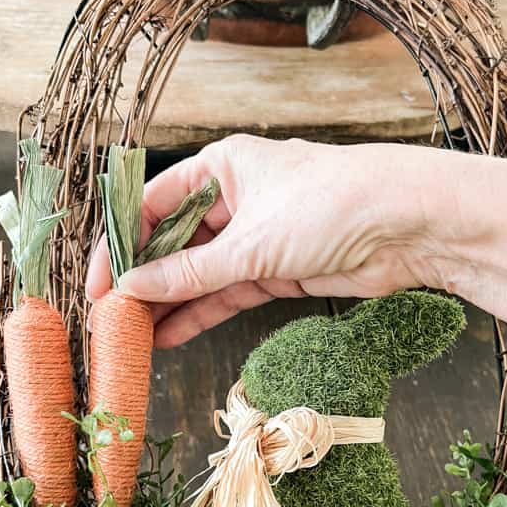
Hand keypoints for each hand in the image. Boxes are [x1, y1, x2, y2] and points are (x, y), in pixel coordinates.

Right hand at [86, 135, 437, 347]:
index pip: (153, 205)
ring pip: (200, 274)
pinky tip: (171, 337)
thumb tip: (131, 289)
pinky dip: (202, 313)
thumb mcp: (249, 243)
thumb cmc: (329, 206)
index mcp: (221, 167)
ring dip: (170, 305)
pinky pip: (227, 293)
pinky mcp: (276, 270)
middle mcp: (234, 198)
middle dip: (145, 281)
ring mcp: (256, 236)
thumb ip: (189, 271)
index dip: (122, 246)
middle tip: (113, 320)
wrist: (406, 226)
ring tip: (135, 338)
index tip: (100, 285)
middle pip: (174, 243)